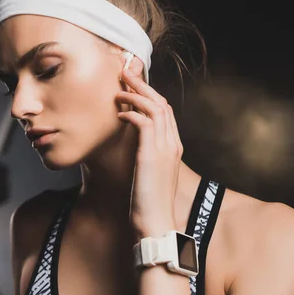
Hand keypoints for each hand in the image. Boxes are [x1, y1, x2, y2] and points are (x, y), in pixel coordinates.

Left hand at [116, 70, 182, 238]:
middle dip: (143, 85)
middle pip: (162, 102)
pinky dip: (132, 112)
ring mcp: (165, 147)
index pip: (165, 111)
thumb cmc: (148, 201)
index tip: (133, 85)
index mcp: (174, 147)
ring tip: (119, 88)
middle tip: (125, 73)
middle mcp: (173, 143)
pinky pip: (144, 121)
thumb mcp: (149, 174)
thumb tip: (133, 147)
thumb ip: (146, 156)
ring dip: (136, 93)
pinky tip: (120, 113)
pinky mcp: (152, 154)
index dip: (149, 94)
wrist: (154, 221)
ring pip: (155, 107)